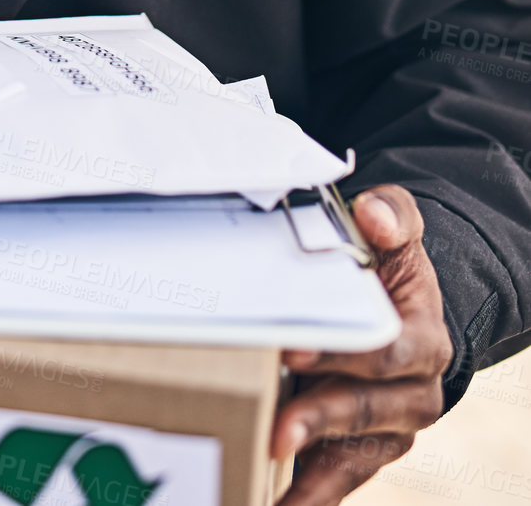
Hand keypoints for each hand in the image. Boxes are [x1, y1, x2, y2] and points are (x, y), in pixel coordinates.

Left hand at [272, 184, 453, 504]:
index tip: (293, 353)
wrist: (400, 314)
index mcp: (422, 340)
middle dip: (317, 416)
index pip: (385, 351)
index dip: (342, 354)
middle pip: (363, 409)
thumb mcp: (396, 232)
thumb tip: (373, 215)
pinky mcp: (363, 452)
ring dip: (309, 469)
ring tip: (270, 474)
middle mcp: (414, 394)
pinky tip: (269, 502)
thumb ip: (391, 215)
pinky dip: (306, 496)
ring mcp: (389, 429)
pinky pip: (336, 480)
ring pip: (350, 453)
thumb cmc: (387, 270)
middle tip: (275, 426)